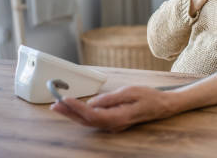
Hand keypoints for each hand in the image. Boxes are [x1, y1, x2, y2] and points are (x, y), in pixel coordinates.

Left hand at [50, 86, 177, 132]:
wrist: (162, 106)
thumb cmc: (149, 97)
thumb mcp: (130, 92)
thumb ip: (110, 98)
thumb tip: (92, 102)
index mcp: (118, 118)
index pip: (92, 115)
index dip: (77, 108)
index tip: (65, 99)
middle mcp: (113, 125)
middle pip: (86, 121)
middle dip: (69, 113)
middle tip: (54, 104)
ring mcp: (113, 125)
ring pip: (88, 122)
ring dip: (72, 114)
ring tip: (58, 106)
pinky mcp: (112, 121)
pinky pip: (93, 120)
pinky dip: (81, 114)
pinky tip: (73, 108)